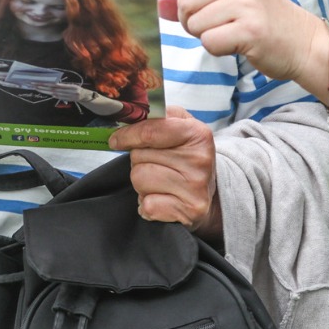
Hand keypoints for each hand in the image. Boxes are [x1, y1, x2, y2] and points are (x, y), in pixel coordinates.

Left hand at [110, 106, 218, 234]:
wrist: (212, 193)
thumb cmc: (189, 157)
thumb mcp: (181, 127)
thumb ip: (157, 118)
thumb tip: (128, 119)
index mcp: (197, 133)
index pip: (149, 131)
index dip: (127, 135)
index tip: (116, 140)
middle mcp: (199, 159)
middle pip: (139, 156)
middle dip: (139, 160)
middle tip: (156, 164)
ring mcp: (195, 187)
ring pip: (139, 179)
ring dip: (142, 182)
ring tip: (159, 182)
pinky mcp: (190, 210)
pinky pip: (147, 205)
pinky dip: (148, 204)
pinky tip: (162, 198)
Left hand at [157, 0, 324, 81]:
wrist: (304, 42)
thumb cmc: (263, 21)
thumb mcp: (232, 1)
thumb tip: (160, 2)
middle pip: (185, 2)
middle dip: (190, 21)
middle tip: (211, 27)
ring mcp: (245, 4)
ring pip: (196, 24)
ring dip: (205, 36)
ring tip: (229, 34)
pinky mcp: (250, 30)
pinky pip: (210, 42)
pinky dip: (218, 49)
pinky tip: (237, 45)